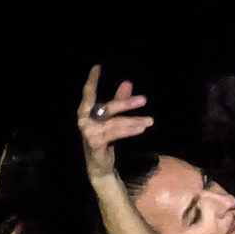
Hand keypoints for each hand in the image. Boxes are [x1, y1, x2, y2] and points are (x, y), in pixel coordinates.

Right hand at [77, 65, 152, 182]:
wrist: (100, 166)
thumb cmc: (105, 140)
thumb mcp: (112, 118)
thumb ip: (118, 100)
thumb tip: (128, 82)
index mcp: (85, 111)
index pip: (88, 93)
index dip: (92, 80)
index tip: (98, 67)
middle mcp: (84, 120)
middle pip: (108, 108)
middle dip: (127, 103)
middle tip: (144, 99)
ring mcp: (89, 132)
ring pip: (115, 122)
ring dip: (134, 121)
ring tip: (150, 121)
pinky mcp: (95, 143)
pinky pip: (115, 134)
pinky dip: (129, 130)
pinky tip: (141, 128)